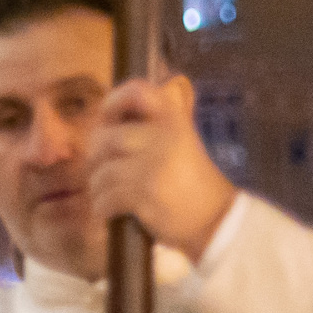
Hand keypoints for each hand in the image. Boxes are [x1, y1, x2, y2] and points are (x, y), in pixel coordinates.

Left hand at [85, 78, 236, 257]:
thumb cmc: (193, 181)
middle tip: (101, 170)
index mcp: (173, 120)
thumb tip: (136, 100)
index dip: (115, 101)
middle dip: (95, 158)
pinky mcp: (146, 194)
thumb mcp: (184, 141)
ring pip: (102, 172)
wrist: (216, 220)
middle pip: (104, 138)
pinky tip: (111, 210)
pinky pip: (106, 198)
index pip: (138, 92)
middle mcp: (164, 137)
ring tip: (107, 194)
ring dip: (98, 188)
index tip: (107, 118)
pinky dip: (103, 207)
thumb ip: (161, 120)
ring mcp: (154, 166)